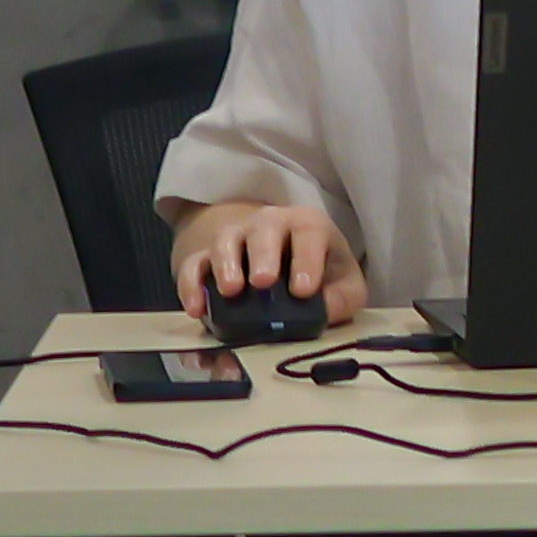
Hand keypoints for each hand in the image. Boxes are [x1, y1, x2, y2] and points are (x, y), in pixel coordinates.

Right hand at [173, 200, 368, 312]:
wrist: (287, 262)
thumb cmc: (321, 272)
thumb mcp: (345, 285)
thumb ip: (343, 298)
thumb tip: (324, 311)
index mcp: (307, 225)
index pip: (309, 232)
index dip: (307, 259)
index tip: (303, 290)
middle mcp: (269, 225)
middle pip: (264, 230)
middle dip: (263, 255)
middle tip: (263, 282)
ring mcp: (236, 238)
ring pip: (225, 241)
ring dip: (225, 265)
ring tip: (231, 291)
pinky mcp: (209, 257)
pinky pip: (194, 264)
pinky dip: (191, 284)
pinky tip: (196, 309)